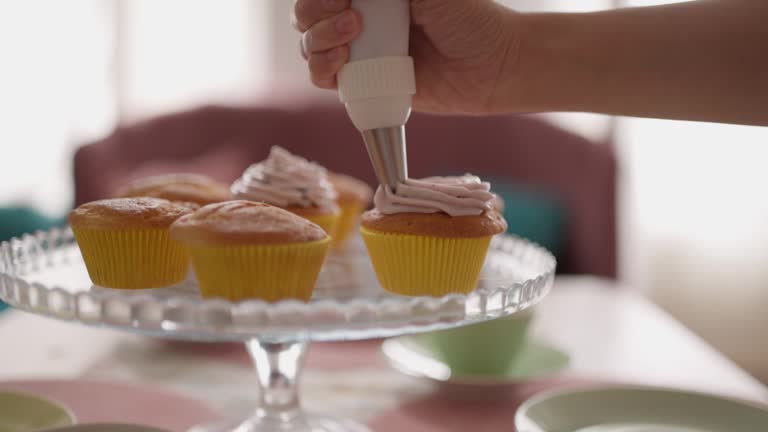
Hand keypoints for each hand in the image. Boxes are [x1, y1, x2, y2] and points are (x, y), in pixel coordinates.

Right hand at [293, 0, 521, 114]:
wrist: (493, 67)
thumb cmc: (470, 19)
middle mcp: (360, 17)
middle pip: (307, 14)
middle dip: (315, 13)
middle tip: (350, 18)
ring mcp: (360, 51)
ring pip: (310, 45)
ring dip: (318, 40)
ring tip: (350, 39)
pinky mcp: (364, 84)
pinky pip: (324, 78)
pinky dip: (322, 70)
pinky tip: (341, 64)